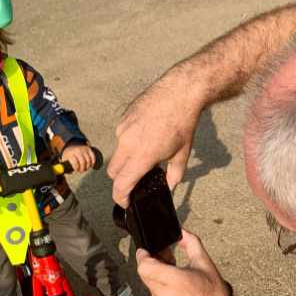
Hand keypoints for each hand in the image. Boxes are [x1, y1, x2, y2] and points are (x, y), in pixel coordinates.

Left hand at [62, 144, 95, 171]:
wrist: (71, 147)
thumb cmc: (68, 157)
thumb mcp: (64, 161)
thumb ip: (65, 168)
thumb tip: (69, 172)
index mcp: (70, 153)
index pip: (75, 162)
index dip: (76, 168)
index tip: (76, 170)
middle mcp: (77, 150)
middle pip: (83, 162)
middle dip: (82, 169)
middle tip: (81, 171)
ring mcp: (83, 149)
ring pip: (88, 161)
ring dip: (87, 167)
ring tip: (85, 168)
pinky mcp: (88, 149)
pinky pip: (93, 157)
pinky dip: (92, 162)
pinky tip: (90, 165)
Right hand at [109, 75, 201, 206]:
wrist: (179, 92)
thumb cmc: (183, 123)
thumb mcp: (182, 154)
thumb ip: (174, 175)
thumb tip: (169, 185)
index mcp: (142, 156)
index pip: (121, 185)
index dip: (121, 198)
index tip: (125, 202)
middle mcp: (128, 144)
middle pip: (113, 172)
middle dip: (121, 180)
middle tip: (135, 180)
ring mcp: (123, 130)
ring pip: (116, 154)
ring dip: (125, 159)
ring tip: (145, 151)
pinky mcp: (122, 118)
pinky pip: (120, 136)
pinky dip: (128, 142)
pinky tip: (145, 134)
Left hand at [135, 230, 229, 295]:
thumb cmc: (215, 295)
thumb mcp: (205, 263)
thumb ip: (191, 242)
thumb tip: (181, 232)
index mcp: (175, 281)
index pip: (144, 266)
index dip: (143, 256)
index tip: (146, 250)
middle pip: (144, 274)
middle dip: (150, 264)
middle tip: (162, 258)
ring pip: (149, 285)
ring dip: (156, 277)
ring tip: (172, 273)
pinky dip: (160, 289)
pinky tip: (174, 287)